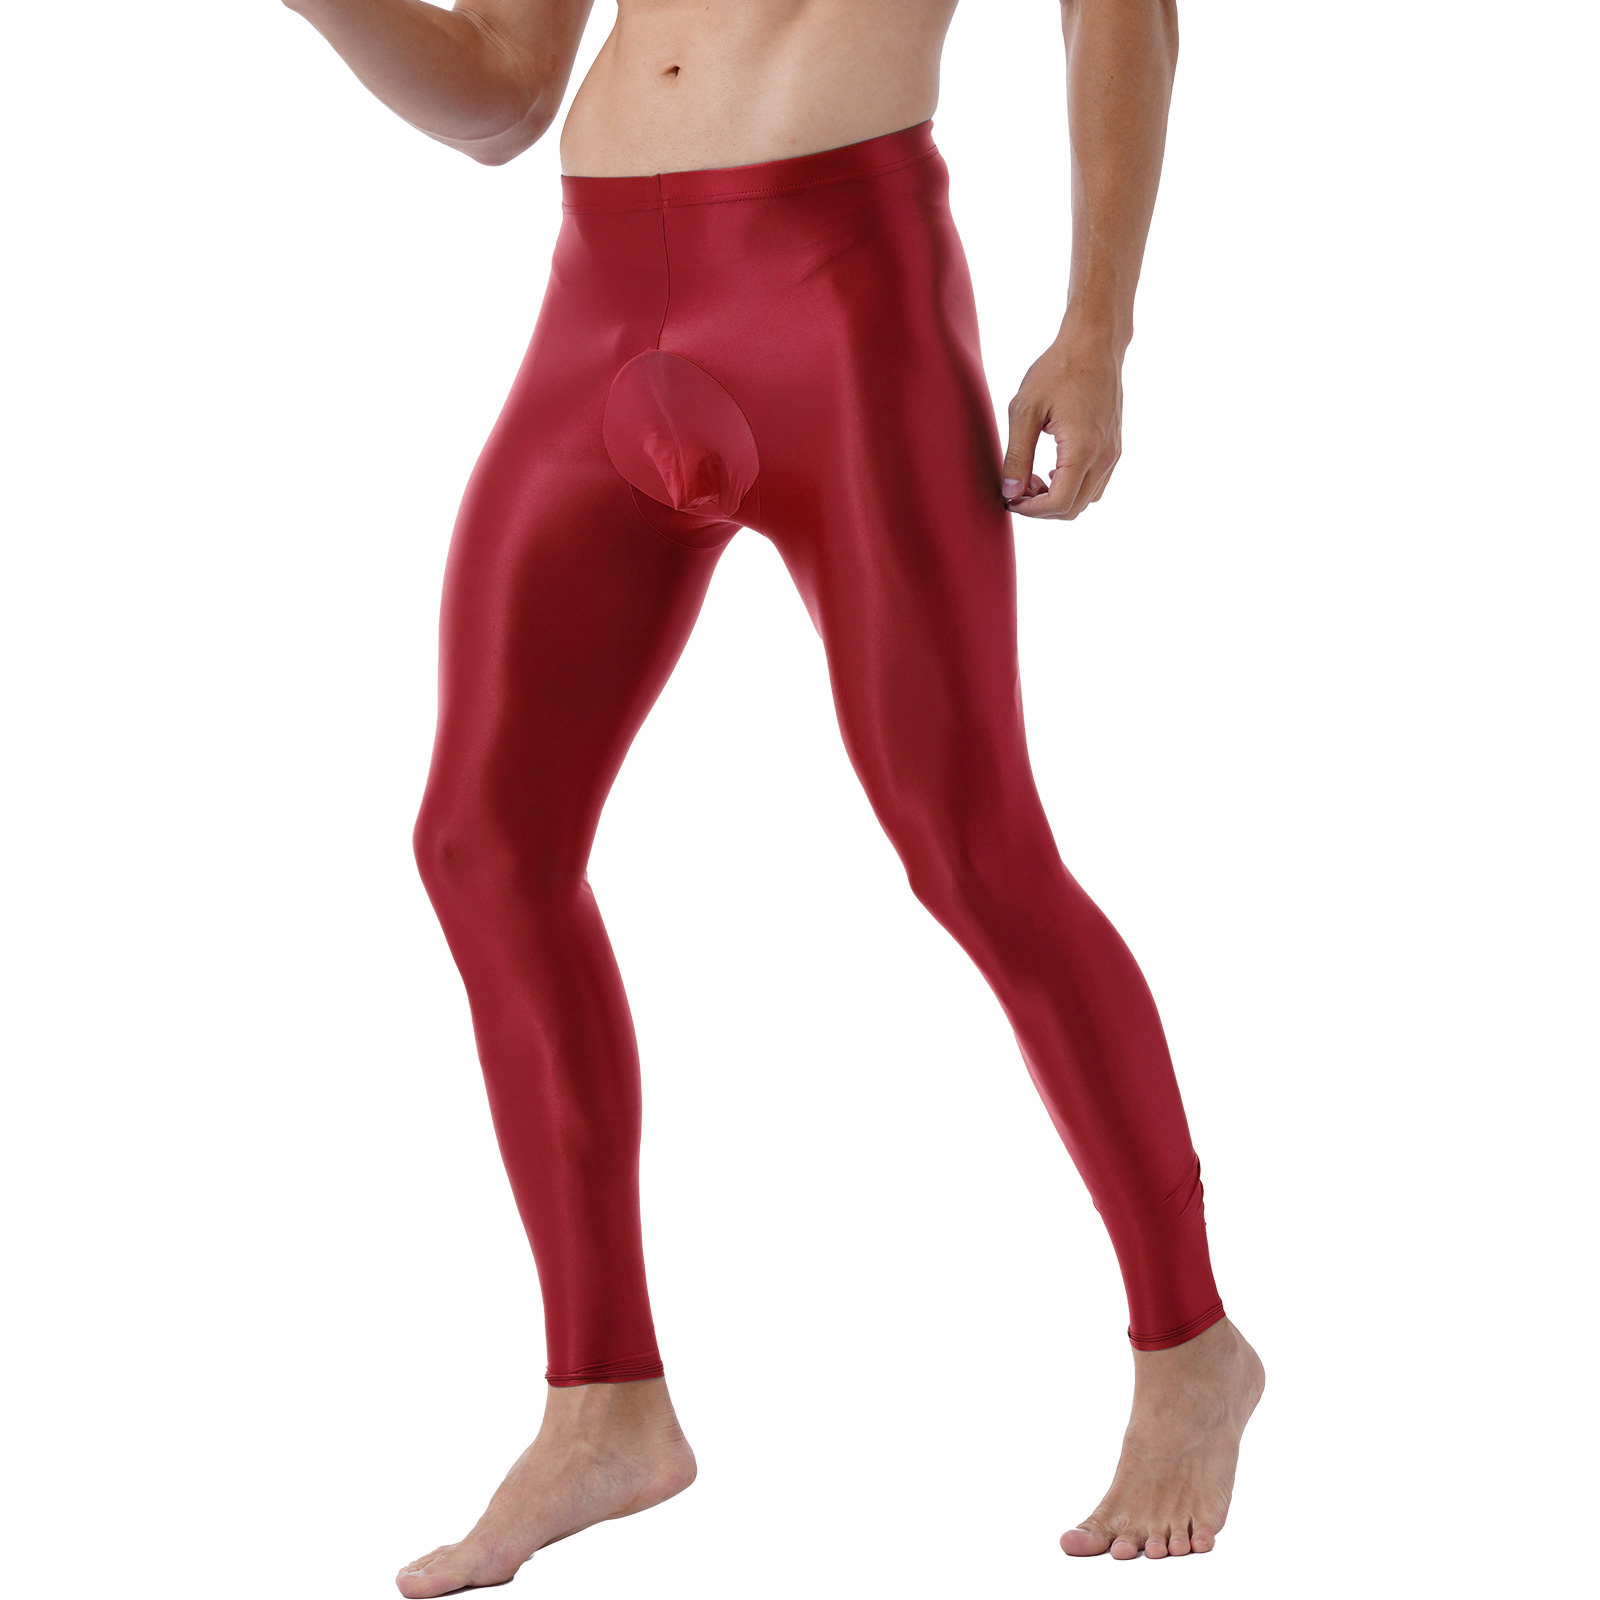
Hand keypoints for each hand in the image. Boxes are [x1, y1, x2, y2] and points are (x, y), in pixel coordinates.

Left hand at [1000, 331, 1123, 519]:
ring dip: (1058, 499)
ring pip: (1086, 500)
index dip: (1031, 511)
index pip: (1059, 503)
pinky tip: (1053, 468)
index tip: (1011, 500)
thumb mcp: (1025, 410)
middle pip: (1073, 509)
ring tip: (1034, 477)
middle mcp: (1104, 456)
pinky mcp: (1114, 448)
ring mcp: (1113, 453)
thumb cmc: (1058, 370)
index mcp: (1082, 448)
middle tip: (1018, 488)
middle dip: (1042, 508)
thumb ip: (1017, 455)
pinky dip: (1073, 487)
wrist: (1094, 344)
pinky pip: (1095, 484)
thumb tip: (1011, 492)